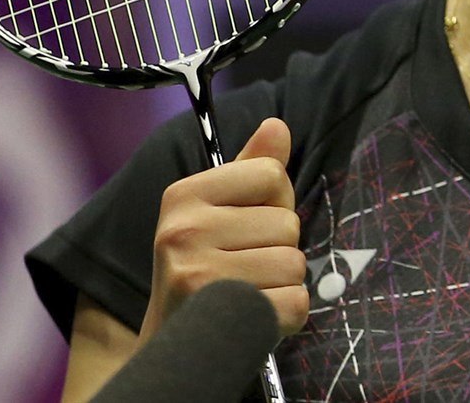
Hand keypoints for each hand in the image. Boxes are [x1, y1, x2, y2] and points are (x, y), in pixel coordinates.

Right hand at [139, 117, 308, 341]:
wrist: (172, 343)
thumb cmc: (203, 267)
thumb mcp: (217, 210)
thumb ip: (251, 168)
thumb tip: (277, 126)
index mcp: (184, 195)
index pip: (271, 175)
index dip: (275, 201)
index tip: (248, 223)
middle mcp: (184, 231)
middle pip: (288, 223)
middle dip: (279, 246)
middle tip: (245, 264)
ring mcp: (200, 274)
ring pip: (295, 263)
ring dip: (284, 282)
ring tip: (249, 289)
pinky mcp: (221, 316)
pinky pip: (297, 302)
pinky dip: (287, 314)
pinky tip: (255, 316)